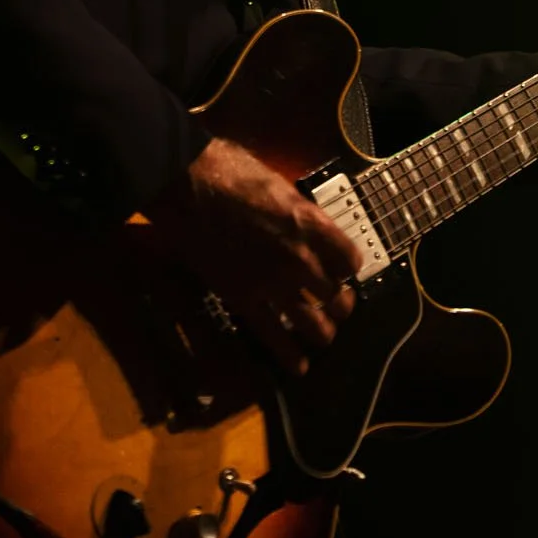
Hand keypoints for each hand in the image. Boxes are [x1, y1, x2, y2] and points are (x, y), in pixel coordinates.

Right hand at [144, 136, 360, 374]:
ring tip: (325, 335)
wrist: (188, 187)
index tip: (344, 268)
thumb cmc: (229, 170)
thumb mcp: (278, 183)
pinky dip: (290, 356)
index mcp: (310, 223)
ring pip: (314, 321)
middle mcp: (299, 257)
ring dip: (324, 331)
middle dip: (341, 302)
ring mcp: (273, 283)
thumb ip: (297, 211)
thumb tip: (302, 223)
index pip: (349, 259)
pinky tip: (300, 367)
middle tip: (339, 305)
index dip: (348, 265)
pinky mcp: (244, 301)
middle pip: (334, 293)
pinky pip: (274, 337)